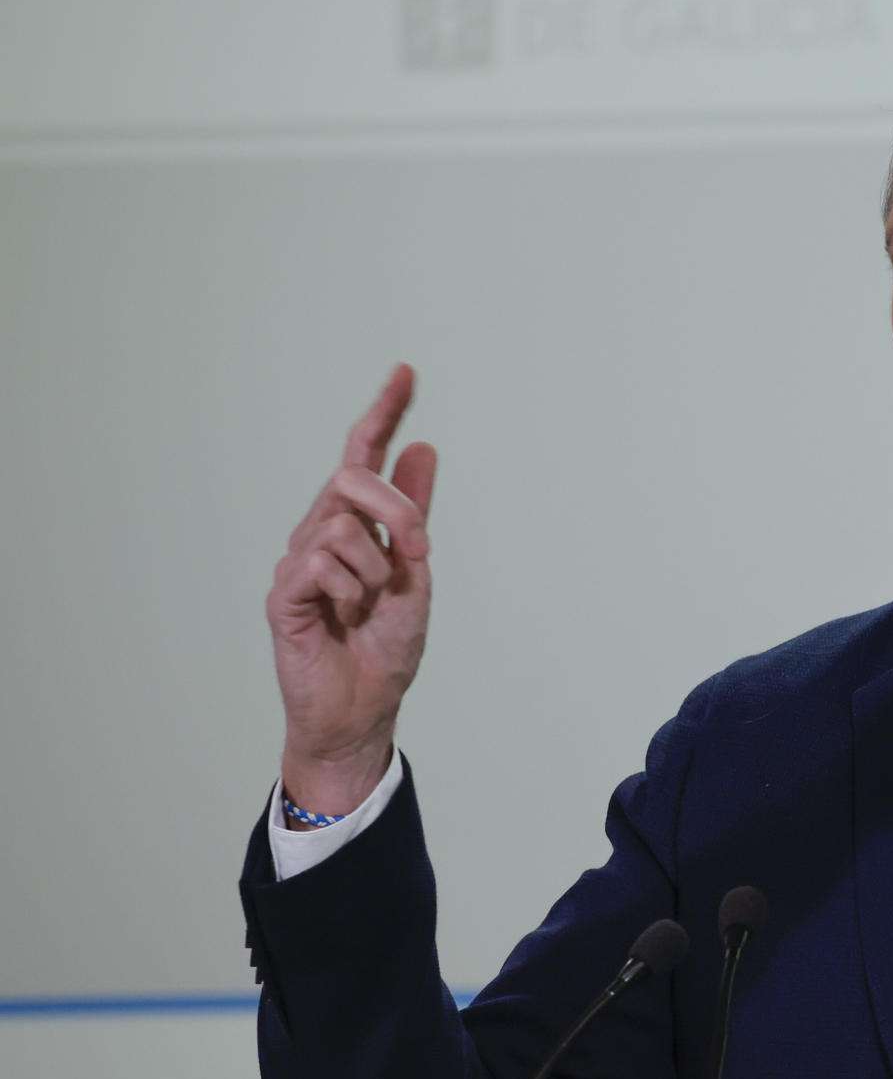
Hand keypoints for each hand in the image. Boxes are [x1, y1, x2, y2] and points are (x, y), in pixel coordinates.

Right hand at [266, 364, 436, 819]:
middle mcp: (321, 531)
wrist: (364, 708)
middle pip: (352, 477)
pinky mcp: (282, 592)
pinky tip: (343, 616)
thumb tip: (423, 446)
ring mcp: (297, 559)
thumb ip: (413, 514)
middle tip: (418, 555)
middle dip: (398, 510)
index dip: (384, 412)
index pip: (363, 456)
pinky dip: (347, 590)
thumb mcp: (415, 573)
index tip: (406, 370)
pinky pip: (318, 562)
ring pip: (341, 524)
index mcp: (357, 524)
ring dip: (375, 568)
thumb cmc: (386, 646)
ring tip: (369, 605)